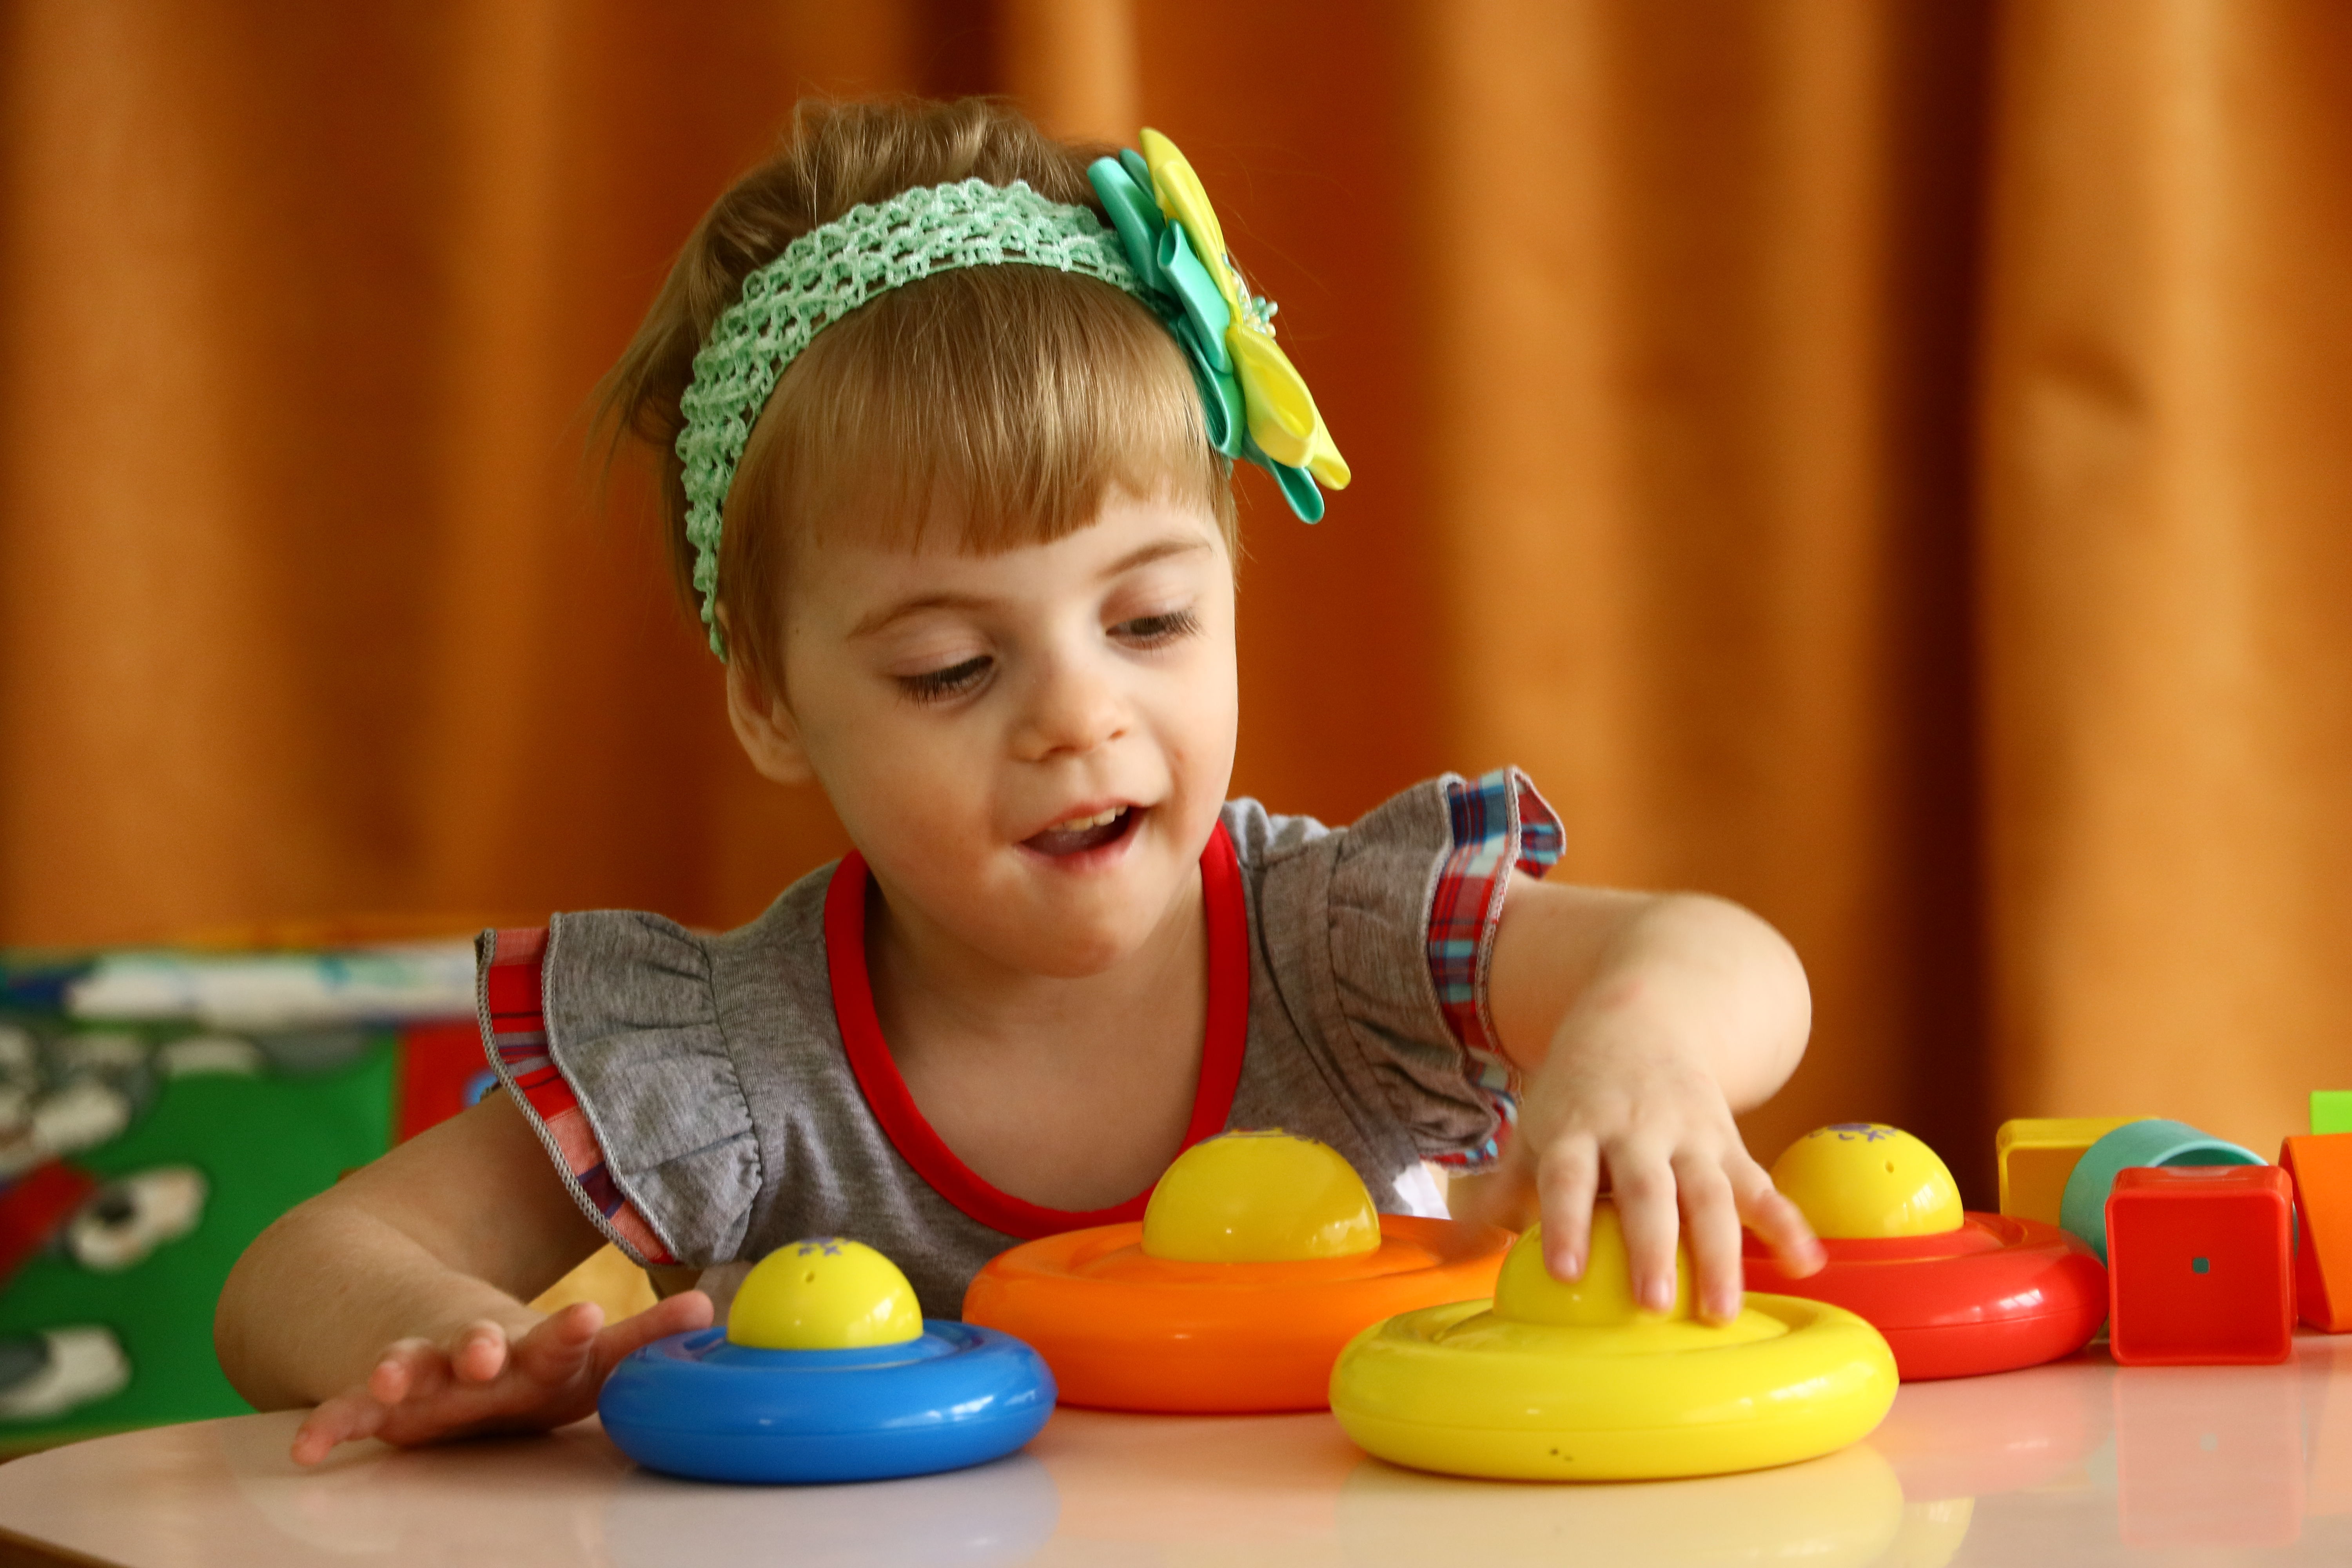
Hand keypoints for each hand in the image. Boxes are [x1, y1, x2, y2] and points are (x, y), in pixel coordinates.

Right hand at [290, 1290, 713, 1463]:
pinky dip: (327, 1424)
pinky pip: (347, 1412)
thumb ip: (641, 1340)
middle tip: (485, 1349)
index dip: (569, 1330)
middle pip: (478, 1343)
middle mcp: (475, 1355)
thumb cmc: (529, 1360)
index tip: (585, 1317)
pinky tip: (308, 1448)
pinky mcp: (379, 1401)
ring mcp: (423, 1373)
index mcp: (532, 1350)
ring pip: (409, 1363)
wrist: (439, 1336)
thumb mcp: (585, 1357)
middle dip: (479, 1344)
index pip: (556, 1338)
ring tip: (387, 1373)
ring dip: (401, 1366)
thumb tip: (709, 1310)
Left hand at [1452, 1029, 1821, 1323]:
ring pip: (1708, 1194)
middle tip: (1651, 1306)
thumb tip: (1447, 1252)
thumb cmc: (1578, 1091)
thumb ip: (1498, 1191)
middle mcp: (1634, 1129)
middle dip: (1650, 1248)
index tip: (1566, 1270)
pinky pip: (1760, 1183)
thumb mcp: (1534, 1128)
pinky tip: (1807, 1262)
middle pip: (1644, 1191)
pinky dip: (1787, 1221)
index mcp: (1576, 1126)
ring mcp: (1687, 1135)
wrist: (1645, 1011)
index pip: (1567, 1176)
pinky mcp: (1729, 1141)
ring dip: (1718, 1253)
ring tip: (1720, 1310)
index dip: (1568, 1221)